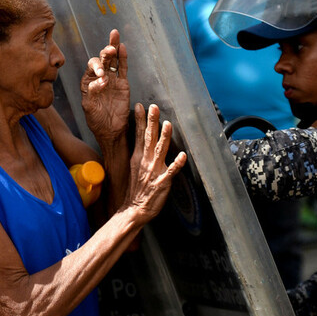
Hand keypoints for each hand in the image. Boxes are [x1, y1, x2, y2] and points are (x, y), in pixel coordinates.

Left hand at [81, 29, 129, 142]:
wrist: (111, 131)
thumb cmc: (96, 121)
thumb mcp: (89, 108)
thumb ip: (92, 92)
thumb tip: (101, 79)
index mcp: (88, 82)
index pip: (91, 67)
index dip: (96, 67)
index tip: (102, 76)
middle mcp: (99, 78)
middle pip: (102, 59)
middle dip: (105, 53)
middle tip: (109, 49)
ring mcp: (112, 80)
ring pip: (113, 60)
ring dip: (113, 48)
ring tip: (115, 36)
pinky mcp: (123, 84)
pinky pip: (123, 68)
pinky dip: (123, 58)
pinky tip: (122, 47)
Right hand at [124, 103, 186, 223]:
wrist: (134, 209)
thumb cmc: (136, 189)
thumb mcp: (134, 167)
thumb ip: (140, 152)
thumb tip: (142, 139)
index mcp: (138, 157)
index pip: (139, 135)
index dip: (140, 120)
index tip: (140, 106)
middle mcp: (145, 162)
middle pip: (149, 138)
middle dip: (152, 122)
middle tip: (154, 107)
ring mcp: (154, 172)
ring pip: (160, 151)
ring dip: (164, 137)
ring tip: (167, 124)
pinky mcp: (162, 182)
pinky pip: (171, 172)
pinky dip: (176, 164)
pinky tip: (182, 155)